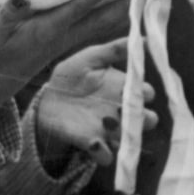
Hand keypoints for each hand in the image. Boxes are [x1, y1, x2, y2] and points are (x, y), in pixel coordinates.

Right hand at [0, 0, 133, 102]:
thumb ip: (7, 15)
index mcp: (48, 30)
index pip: (78, 9)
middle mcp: (65, 36)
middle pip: (103, 17)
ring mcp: (70, 40)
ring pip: (105, 23)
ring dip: (126, 6)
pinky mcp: (70, 41)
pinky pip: (99, 27)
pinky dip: (116, 16)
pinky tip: (129, 6)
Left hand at [37, 40, 155, 166]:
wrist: (47, 98)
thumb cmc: (72, 76)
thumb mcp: (91, 57)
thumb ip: (114, 49)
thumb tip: (143, 38)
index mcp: (123, 89)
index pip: (145, 93)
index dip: (146, 92)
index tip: (140, 89)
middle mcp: (121, 111)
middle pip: (146, 119)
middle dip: (145, 118)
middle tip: (134, 112)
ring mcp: (108, 129)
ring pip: (131, 139)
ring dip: (128, 136)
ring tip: (116, 128)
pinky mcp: (93, 144)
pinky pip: (107, 156)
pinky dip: (104, 154)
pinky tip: (95, 143)